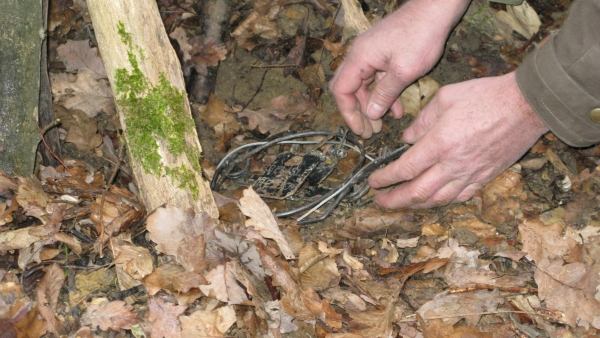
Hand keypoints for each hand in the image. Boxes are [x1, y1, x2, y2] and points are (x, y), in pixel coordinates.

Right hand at [329, 0, 469, 138]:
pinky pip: (378, 78)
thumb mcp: (403, 72)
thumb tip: (371, 114)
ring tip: (382, 125)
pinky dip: (384, 94)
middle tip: (370, 132)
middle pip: (350, 89)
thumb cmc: (421, 35)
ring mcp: (372, 53)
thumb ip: (384, 94)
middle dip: (359, 112)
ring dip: (373, 106)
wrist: (436, 9)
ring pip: (365, 86)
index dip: (348, 113)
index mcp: (359, 58)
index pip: (341, 91)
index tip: (360, 129)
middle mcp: (360, 55)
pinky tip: (396, 109)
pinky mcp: (384, 53)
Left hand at [368, 72, 548, 208]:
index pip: (405, 169)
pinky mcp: (485, 177)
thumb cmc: (486, 96)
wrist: (526, 105)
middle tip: (379, 202)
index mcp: (439, 143)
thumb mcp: (445, 97)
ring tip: (401, 203)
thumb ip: (421, 120)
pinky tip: (433, 199)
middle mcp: (453, 164)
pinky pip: (459, 197)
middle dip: (394, 200)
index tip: (373, 182)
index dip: (385, 179)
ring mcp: (470, 174)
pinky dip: (442, 201)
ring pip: (437, 199)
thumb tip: (407, 138)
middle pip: (417, 192)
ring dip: (415, 205)